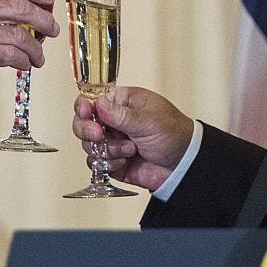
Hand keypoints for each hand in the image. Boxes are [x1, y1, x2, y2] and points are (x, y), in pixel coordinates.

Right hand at [72, 86, 193, 191]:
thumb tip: (99, 104)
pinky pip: (96, 164)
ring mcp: (112, 142)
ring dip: (108, 149)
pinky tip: (125, 161)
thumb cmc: (174, 134)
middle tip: (99, 135)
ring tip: (130, 149)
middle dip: (88, 130)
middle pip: (83, 123)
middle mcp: (113, 121)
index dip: (84, 106)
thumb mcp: (150, 121)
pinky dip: (109, 164)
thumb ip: (122, 115)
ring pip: (89, 145)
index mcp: (122, 103)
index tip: (85, 112)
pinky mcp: (112, 161)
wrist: (184, 166)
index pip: (93, 99)